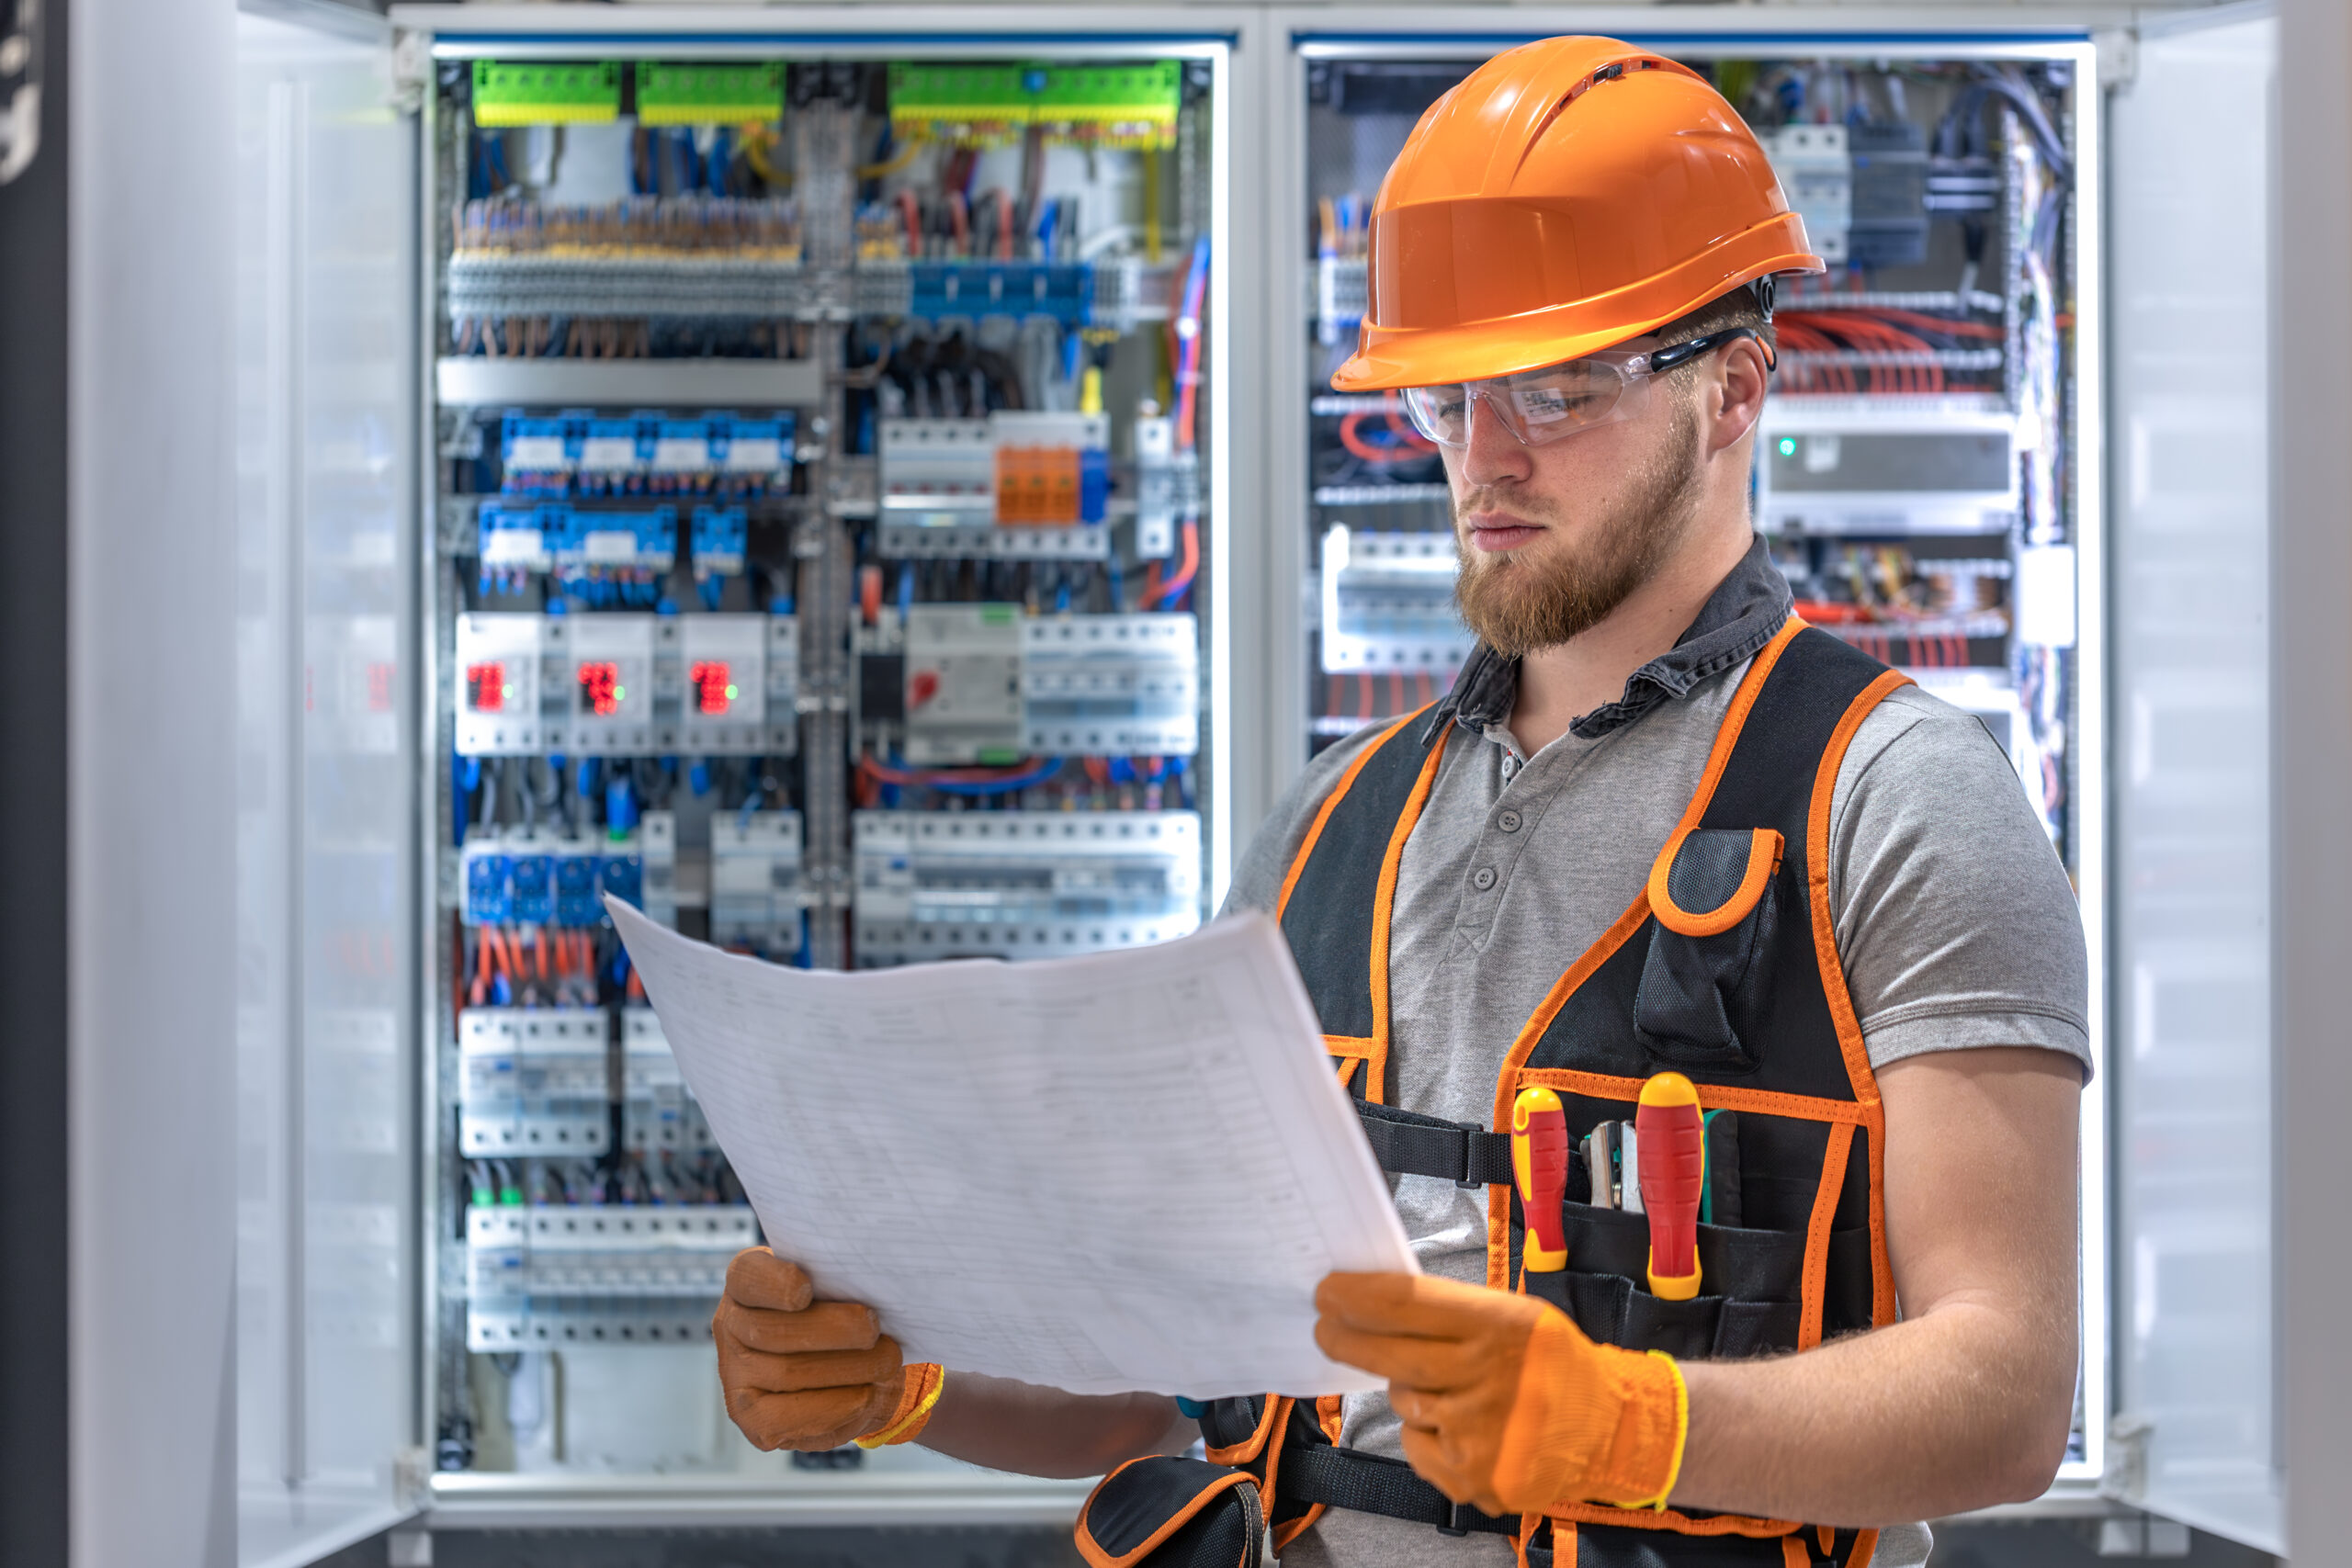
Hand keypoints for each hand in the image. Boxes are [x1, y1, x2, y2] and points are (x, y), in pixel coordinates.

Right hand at [714, 1247, 904, 1450]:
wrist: (847, 1363)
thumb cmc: (844, 1309)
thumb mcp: (842, 1286)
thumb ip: (844, 1283)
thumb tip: (872, 1293)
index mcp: (748, 1280)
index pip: (748, 1276)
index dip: (774, 1283)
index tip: (805, 1289)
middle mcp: (732, 1324)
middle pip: (771, 1330)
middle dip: (831, 1330)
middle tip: (873, 1328)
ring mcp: (735, 1374)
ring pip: (787, 1373)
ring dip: (847, 1368)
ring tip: (888, 1360)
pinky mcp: (751, 1417)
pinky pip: (788, 1418)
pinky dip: (835, 1407)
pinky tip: (867, 1396)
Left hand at [1313, 1272, 1685, 1516]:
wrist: (1608, 1431)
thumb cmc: (1552, 1364)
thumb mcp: (1516, 1315)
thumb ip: (1453, 1311)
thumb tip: (1374, 1301)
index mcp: (1499, 1326)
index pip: (1406, 1304)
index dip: (1356, 1297)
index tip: (1327, 1292)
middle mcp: (1487, 1378)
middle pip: (1389, 1356)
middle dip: (1345, 1339)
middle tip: (1325, 1328)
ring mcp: (1479, 1433)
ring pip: (1404, 1403)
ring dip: (1409, 1391)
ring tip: (1451, 1390)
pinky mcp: (1473, 1476)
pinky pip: (1417, 1445)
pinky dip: (1428, 1434)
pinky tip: (1464, 1427)